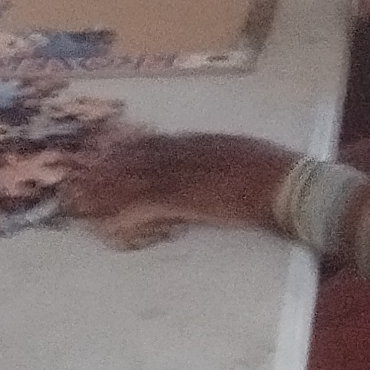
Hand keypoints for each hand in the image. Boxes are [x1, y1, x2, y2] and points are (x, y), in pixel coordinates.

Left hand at [66, 132, 296, 241]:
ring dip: (108, 191)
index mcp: (203, 142)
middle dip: (109, 167)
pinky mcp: (185, 199)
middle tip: (82, 175)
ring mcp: (184, 175)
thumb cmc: (278, 172)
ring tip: (83, 199)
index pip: (158, 143)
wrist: (287, 186)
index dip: (132, 149)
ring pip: (134, 180)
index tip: (111, 151)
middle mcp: (187, 153)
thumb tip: (220, 156)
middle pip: (138, 158)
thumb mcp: (248, 153)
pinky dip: (126, 216)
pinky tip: (109, 226)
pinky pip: (146, 207)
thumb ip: (228, 154)